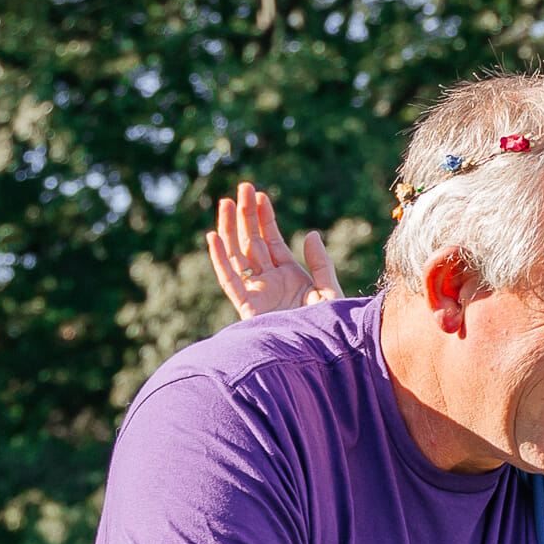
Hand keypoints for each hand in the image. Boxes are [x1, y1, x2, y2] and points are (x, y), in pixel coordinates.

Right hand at [207, 183, 342, 318]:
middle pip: (253, 242)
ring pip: (238, 255)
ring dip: (231, 229)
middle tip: (243, 188)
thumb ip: (320, 264)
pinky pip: (229, 280)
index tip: (260, 195)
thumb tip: (309, 234)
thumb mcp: (329, 291)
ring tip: (226, 202)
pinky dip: (220, 259)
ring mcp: (257, 293)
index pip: (272, 240)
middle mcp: (270, 282)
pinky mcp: (247, 307)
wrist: (320, 355)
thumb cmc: (330, 328)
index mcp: (290, 276)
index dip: (265, 218)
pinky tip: (213, 236)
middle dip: (247, 215)